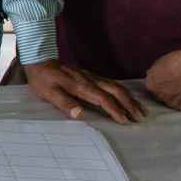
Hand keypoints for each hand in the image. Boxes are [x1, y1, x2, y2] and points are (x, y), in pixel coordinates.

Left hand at [24, 59, 146, 123]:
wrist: (39, 59)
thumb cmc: (42, 79)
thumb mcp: (48, 93)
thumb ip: (64, 103)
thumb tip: (80, 114)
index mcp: (81, 86)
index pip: (103, 99)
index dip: (115, 110)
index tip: (125, 121)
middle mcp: (90, 80)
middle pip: (115, 91)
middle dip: (129, 104)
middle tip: (140, 118)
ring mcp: (91, 76)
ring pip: (116, 86)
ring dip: (129, 98)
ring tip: (140, 110)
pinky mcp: (90, 75)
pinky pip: (111, 83)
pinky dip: (123, 91)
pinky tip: (128, 97)